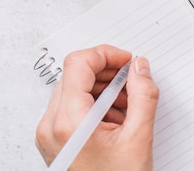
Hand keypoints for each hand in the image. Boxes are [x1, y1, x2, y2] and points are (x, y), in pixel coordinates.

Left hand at [36, 45, 158, 170]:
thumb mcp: (139, 137)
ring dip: (104, 88)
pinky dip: (97, 104)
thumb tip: (140, 68)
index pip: (78, 63)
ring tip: (129, 105)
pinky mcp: (56, 139)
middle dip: (108, 73)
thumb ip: (143, 94)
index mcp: (69, 122)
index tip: (127, 61)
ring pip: (74, 88)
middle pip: (75, 74)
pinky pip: (73, 107)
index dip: (106, 54)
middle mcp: (51, 125)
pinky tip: (118, 118)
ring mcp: (50, 134)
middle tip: (133, 80)